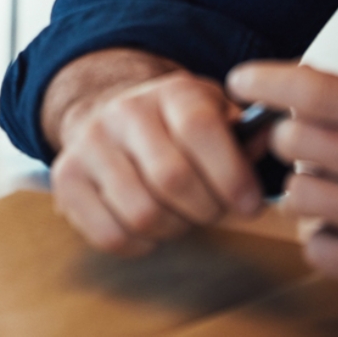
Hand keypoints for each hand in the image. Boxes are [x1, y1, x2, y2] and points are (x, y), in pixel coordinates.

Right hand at [48, 53, 266, 255]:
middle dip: (206, 210)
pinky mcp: (65, 177)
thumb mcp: (218, 115)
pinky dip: (139, 244)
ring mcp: (89, 143)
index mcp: (172, 92)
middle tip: (214, 212)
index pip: (201, 129)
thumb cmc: (180, 129)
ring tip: (180, 217)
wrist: (109, 115)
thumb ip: (247, 134)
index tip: (250, 204)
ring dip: (173, 228)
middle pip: (172, 179)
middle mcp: (124, 111)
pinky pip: (110, 234)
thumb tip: (271, 143)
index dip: (232, 176)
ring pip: (141, 212)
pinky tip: (149, 228)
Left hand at [230, 62, 337, 302]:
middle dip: (289, 139)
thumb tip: (277, 86)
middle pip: (293, 140)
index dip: (266, 82)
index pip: (315, 91)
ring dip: (306, 189)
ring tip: (337, 189)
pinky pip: (314, 245)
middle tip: (309, 147)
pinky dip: (322, 236)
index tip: (240, 80)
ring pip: (297, 193)